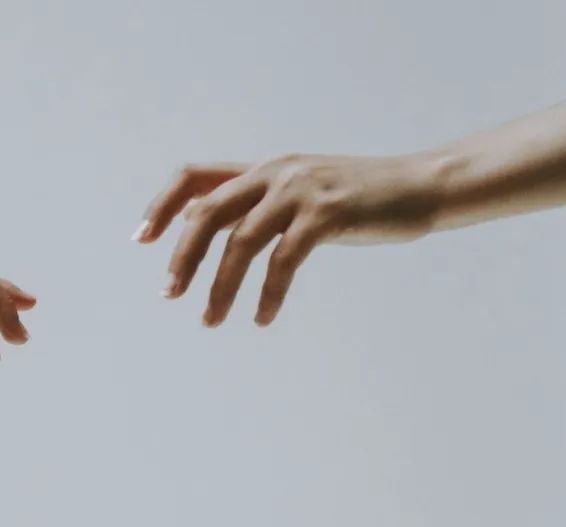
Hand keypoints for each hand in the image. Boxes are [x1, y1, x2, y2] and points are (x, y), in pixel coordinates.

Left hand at [133, 153, 445, 326]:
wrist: (423, 185)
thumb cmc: (361, 197)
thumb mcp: (302, 193)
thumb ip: (260, 204)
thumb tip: (209, 226)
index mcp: (264, 168)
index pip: (194, 176)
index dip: (162, 205)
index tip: (142, 239)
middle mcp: (275, 172)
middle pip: (206, 212)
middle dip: (182, 257)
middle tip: (170, 294)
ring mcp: (300, 190)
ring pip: (240, 242)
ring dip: (220, 286)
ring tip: (209, 320)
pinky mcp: (327, 213)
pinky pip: (283, 260)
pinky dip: (268, 293)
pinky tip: (262, 318)